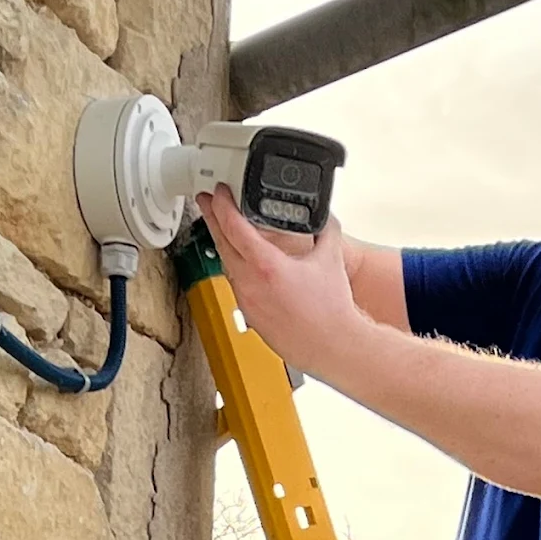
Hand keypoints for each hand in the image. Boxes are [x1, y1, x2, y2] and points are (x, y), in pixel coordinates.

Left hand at [196, 184, 364, 372]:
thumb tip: (325, 218)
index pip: (233, 227)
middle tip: (207, 202)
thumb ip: (327, 231)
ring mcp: (247, 301)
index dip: (222, 205)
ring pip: (227, 266)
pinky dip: (237, 269)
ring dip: (225, 245)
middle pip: (221, 244)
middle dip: (212, 219)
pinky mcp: (250, 316)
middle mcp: (250, 283)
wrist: (333, 346)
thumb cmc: (331, 311)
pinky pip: (237, 286)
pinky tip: (246, 266)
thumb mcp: (331, 259)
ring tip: (226, 231)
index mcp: (266, 266)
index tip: (218, 193)